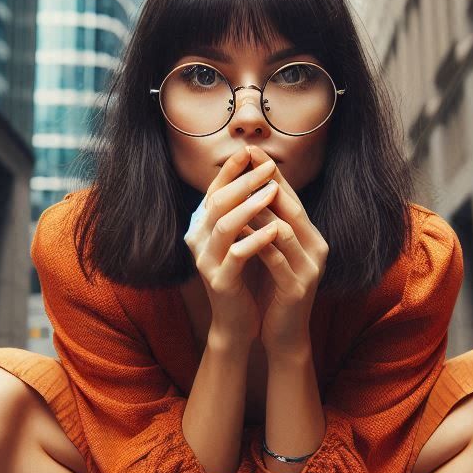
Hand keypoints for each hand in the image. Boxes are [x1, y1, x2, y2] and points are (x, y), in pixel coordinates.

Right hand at [182, 147, 282, 343]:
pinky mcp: (220, 281)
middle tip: (268, 167)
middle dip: (243, 181)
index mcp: (201, 227)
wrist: (236, 322)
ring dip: (249, 206)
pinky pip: (236, 255)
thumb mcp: (238, 240)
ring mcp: (206, 261)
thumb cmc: (242, 277)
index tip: (251, 150)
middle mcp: (197, 241)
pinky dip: (256, 240)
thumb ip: (240, 213)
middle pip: (217, 202)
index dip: (231, 170)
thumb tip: (256, 174)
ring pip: (224, 226)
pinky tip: (275, 230)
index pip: (214, 190)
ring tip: (272, 191)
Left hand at [242, 144, 328, 355]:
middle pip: (292, 208)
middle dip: (266, 182)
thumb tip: (249, 193)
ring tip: (236, 194)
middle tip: (245, 160)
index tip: (249, 151)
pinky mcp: (297, 288)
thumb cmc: (275, 292)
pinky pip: (275, 259)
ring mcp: (310, 269)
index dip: (271, 174)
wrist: (285, 336)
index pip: (291, 199)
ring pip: (284, 230)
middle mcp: (317, 249)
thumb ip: (270, 227)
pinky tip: (235, 233)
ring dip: (260, 211)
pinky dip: (255, 243)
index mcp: (312, 238)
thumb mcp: (275, 254)